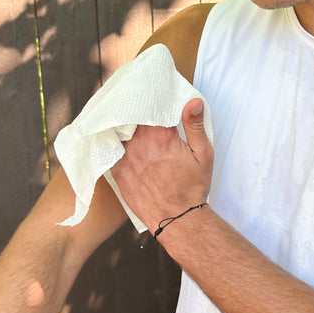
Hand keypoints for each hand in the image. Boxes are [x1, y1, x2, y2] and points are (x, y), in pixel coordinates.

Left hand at [111, 98, 213, 233]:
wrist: (177, 219)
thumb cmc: (192, 187)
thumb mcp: (203, 154)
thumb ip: (195, 126)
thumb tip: (193, 101)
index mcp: (160, 137)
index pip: (150, 106)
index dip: (151, 99)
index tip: (152, 92)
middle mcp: (139, 144)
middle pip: (132, 117)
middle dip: (135, 108)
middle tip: (137, 100)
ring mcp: (125, 158)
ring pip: (118, 130)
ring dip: (122, 123)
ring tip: (125, 114)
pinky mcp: (117, 171)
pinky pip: (110, 149)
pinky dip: (113, 140)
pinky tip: (115, 136)